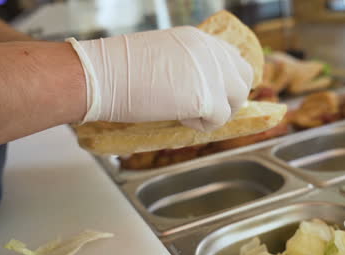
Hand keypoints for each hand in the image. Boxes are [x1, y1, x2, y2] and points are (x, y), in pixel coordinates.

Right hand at [67, 26, 252, 130]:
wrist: (102, 75)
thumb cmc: (118, 68)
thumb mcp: (162, 56)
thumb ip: (186, 65)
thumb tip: (195, 85)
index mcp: (198, 39)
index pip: (230, 57)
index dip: (226, 79)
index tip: (216, 92)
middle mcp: (211, 52)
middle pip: (242, 77)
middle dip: (230, 96)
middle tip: (207, 109)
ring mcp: (212, 74)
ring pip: (236, 100)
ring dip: (217, 112)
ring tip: (189, 114)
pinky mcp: (208, 98)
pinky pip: (220, 120)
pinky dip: (203, 125)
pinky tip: (181, 118)